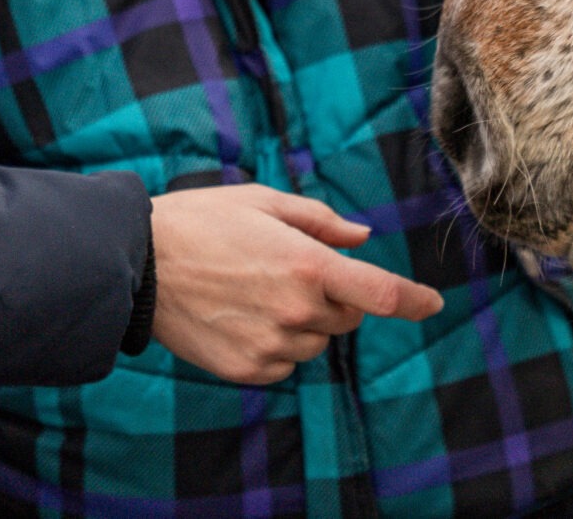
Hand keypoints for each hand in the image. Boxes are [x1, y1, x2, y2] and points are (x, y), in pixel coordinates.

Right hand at [149, 185, 443, 383]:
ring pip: (316, 341)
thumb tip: (363, 237)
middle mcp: (297, 311)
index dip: (414, 300)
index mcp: (307, 265)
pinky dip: (277, 342)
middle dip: (336, 295)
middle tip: (290, 268)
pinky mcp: (249, 370)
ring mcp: (273, 346)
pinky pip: (285, 361)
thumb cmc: (202, 222)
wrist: (139, 266)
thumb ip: (320, 222)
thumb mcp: (263, 203)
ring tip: (255, 290)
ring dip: (304, 320)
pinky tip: (241, 315)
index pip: (381, 293)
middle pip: (348, 316)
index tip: (433, 303)